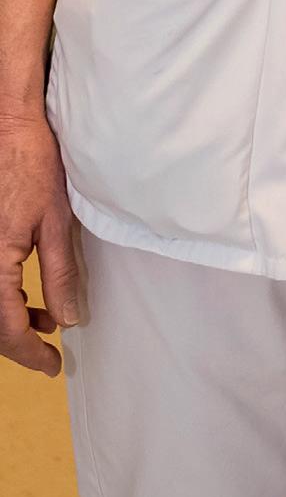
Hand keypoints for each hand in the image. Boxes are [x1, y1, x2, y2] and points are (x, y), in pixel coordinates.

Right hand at [0, 109, 81, 377]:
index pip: (6, 328)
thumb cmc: (34, 168)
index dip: (30, 353)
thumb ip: (59, 273)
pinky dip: (4, 301)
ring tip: (46, 325)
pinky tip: (30, 303)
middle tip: (48, 355)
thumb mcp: (56, 222)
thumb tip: (67, 319)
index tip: (53, 366)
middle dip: (17, 344)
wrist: (9, 130)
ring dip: (10, 323)